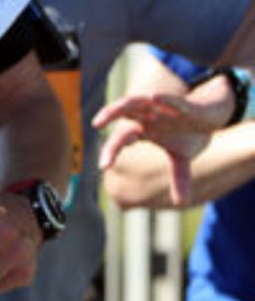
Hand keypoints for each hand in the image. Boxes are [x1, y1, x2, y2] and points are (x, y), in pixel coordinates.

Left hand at [95, 75, 233, 204]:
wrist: (205, 113)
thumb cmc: (185, 133)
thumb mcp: (182, 158)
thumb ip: (179, 178)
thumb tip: (180, 204)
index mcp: (141, 129)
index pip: (121, 139)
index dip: (112, 151)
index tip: (104, 166)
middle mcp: (145, 115)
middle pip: (122, 114)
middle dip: (108, 117)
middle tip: (96, 124)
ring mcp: (158, 106)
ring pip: (136, 101)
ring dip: (125, 103)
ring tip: (113, 108)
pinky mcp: (177, 102)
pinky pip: (168, 99)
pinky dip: (162, 98)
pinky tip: (154, 96)